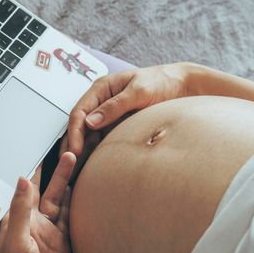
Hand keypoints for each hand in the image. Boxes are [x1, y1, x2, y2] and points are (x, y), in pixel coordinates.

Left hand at [0, 152, 75, 252]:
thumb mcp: (17, 244)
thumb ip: (21, 211)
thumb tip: (21, 180)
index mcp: (16, 221)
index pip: (26, 188)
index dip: (35, 168)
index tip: (43, 147)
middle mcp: (33, 224)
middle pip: (46, 189)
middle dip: (55, 169)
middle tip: (67, 146)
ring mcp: (50, 234)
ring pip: (60, 200)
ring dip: (66, 181)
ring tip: (76, 158)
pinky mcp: (64, 244)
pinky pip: (71, 217)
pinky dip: (75, 202)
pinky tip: (79, 187)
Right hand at [67, 62, 192, 155]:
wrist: (185, 87)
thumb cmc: (163, 81)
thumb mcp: (139, 91)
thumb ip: (115, 106)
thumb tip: (90, 121)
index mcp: (101, 89)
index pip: (79, 111)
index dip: (74, 132)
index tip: (75, 150)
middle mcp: (101, 103)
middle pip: (79, 126)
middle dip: (72, 145)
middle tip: (69, 165)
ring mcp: (109, 116)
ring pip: (89, 136)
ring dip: (81, 152)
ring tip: (76, 172)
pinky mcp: (117, 127)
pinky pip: (102, 142)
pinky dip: (96, 154)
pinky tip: (92, 167)